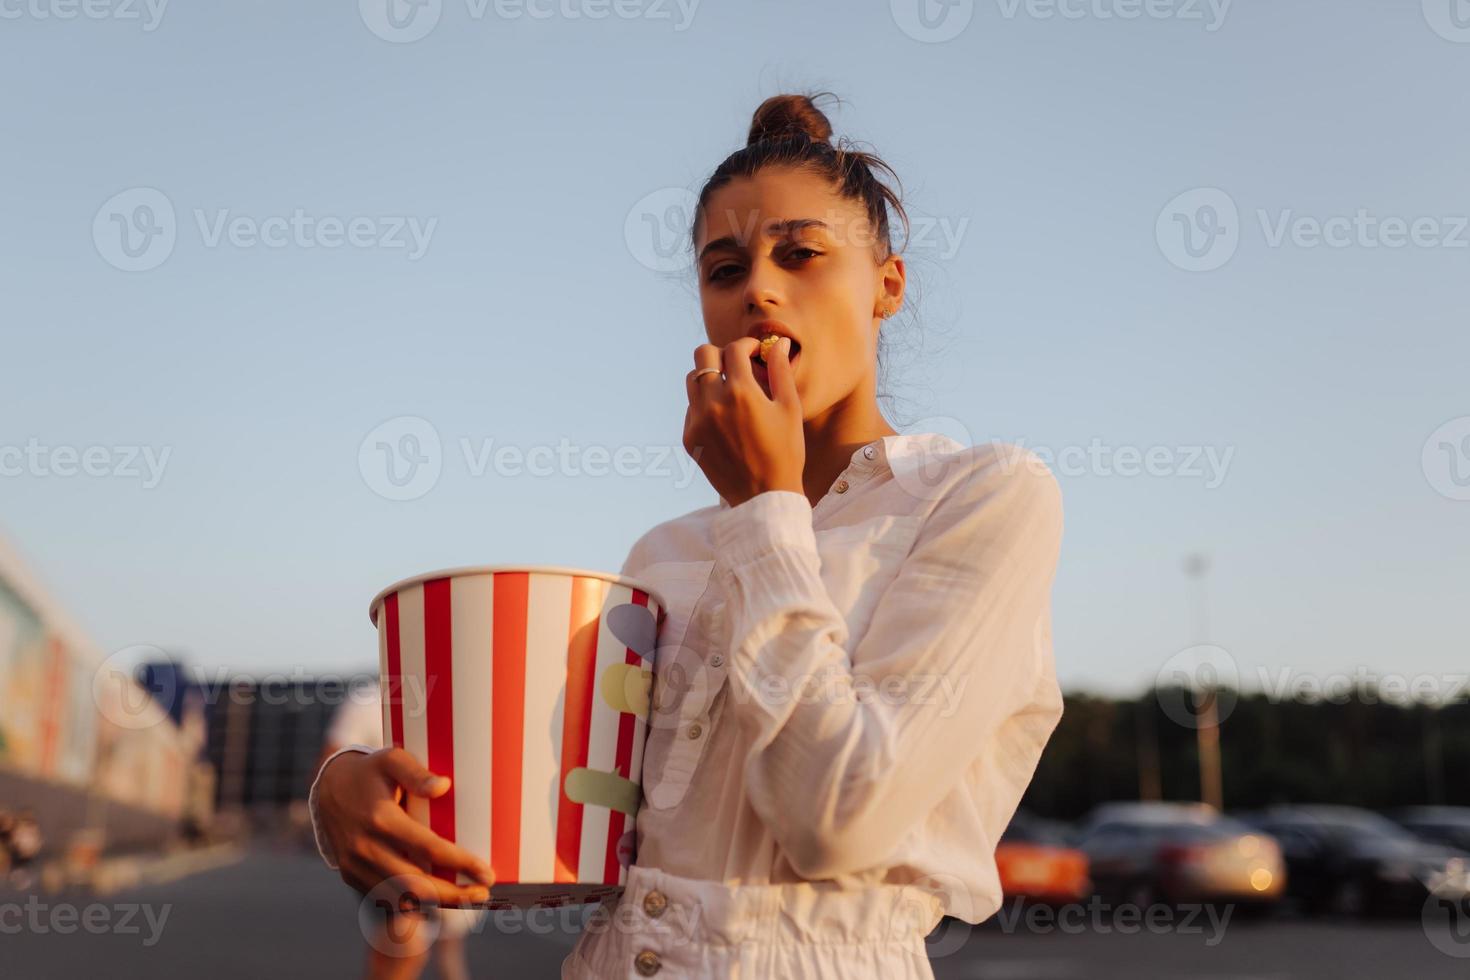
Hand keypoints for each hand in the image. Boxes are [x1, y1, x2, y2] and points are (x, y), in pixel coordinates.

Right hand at [316, 747, 494, 907]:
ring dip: (436, 903)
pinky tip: (438, 897)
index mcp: (381, 819)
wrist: (327, 787)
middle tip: (482, 893)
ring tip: (467, 899)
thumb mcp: (392, 759)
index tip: (487, 873)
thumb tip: (444, 786)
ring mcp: (356, 865)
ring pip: (401, 897)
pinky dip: (413, 901)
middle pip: (417, 884)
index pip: (429, 849)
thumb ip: (417, 773)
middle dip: (453, 895)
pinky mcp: (351, 875)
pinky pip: (385, 896)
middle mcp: (366, 847)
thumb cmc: (370, 771)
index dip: (461, 864)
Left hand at [684, 336, 804, 507]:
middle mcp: (713, 403)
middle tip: (737, 365)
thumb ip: (780, 371)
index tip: (755, 352)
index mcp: (741, 393)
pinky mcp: (690, 438)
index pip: (734, 349)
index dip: (747, 345)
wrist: (764, 496)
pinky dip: (705, 404)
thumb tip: (779, 344)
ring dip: (709, 376)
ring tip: (729, 390)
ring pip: (692, 379)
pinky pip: (691, 408)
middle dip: (721, 353)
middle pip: (703, 354)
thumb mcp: (789, 409)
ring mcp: (697, 421)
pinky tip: (725, 418)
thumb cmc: (785, 452)